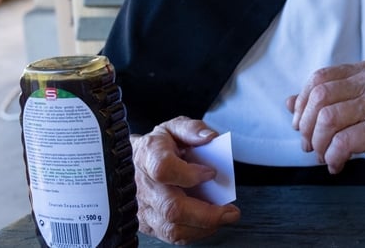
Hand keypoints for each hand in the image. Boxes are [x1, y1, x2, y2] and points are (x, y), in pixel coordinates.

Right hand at [131, 116, 239, 242]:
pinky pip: (172, 236)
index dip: (189, 174)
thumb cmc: (158, 147)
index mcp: (147, 156)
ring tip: (223, 217)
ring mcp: (143, 207)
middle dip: (206, 214)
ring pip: (172, 228)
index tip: (211, 173)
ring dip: (204, 226)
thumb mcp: (174, 128)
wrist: (134, 163)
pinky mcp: (147, 223)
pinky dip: (195, 233)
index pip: (163, 169)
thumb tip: (209, 138)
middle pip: (171, 207)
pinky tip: (209, 223)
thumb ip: (192, 129)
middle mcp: (143, 185)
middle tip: (230, 212)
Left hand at [286, 60, 364, 187]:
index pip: (319, 79)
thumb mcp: (351, 113)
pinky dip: (333, 157)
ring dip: (319, 145)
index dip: (303, 105)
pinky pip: (343, 142)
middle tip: (311, 147)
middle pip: (320, 97)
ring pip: (328, 119)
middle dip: (308, 127)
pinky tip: (337, 165)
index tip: (301, 127)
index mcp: (363, 71)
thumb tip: (289, 102)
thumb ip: (323, 105)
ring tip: (325, 157)